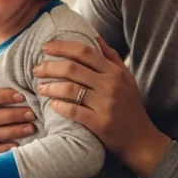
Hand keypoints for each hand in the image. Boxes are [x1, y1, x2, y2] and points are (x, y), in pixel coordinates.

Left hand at [34, 36, 171, 177]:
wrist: (141, 139)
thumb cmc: (130, 107)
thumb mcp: (127, 79)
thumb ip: (112, 57)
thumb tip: (96, 38)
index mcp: (115, 72)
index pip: (84, 52)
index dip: (62, 47)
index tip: (45, 47)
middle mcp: (110, 85)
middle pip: (72, 68)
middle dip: (49, 67)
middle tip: (36, 69)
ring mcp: (105, 104)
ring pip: (70, 89)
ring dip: (50, 87)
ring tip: (39, 88)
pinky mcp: (100, 123)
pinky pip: (74, 111)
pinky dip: (60, 106)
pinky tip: (51, 105)